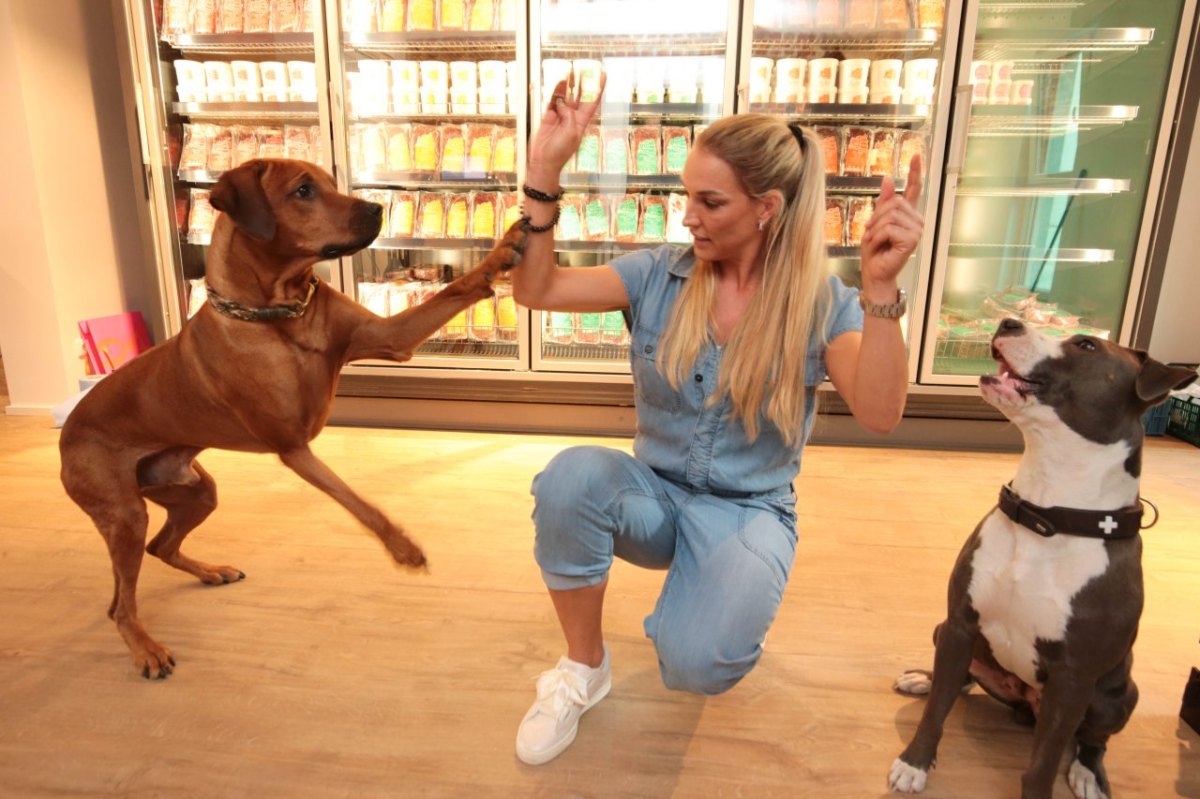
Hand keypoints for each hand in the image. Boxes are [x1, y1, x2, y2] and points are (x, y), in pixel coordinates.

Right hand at [526, 73, 606, 178]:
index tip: (604, 75)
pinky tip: (560, 82)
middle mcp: (572, 117)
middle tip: (586, 67)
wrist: (543, 162)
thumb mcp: (571, 134)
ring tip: (571, 70)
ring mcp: (560, 116)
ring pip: (565, 96)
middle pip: (579, 95)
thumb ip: (569, 116)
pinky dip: (556, 91)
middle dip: (583, 82)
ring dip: (569, 84)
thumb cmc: (560, 153)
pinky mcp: (548, 116)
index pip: (592, 102)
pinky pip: (553, 100)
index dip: (598, 88)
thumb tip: (562, 103)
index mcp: (582, 122)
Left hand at [860, 153, 923, 297]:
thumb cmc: (874, 251)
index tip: (916, 154)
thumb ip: (883, 202)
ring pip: (890, 216)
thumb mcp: (874, 223)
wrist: (875, 272)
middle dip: (876, 217)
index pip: (914, 189)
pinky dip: (877, 238)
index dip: (915, 171)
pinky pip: (888, 229)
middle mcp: (916, 220)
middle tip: (870, 233)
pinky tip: (879, 247)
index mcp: (907, 214)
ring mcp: (917, 230)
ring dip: (875, 230)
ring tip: (875, 242)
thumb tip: (889, 178)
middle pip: (894, 203)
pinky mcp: (912, 240)